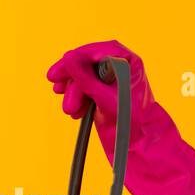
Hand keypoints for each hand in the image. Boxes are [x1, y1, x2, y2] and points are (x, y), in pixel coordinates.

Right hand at [46, 40, 153, 159]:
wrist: (137, 142)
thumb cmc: (130, 121)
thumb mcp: (106, 99)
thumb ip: (87, 78)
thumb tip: (68, 58)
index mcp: (128, 61)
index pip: (96, 51)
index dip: (73, 60)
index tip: (56, 74)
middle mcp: (119, 64)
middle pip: (85, 62)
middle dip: (73, 83)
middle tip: (61, 97)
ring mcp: (110, 76)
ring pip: (81, 75)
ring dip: (73, 93)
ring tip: (71, 110)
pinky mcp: (102, 88)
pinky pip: (83, 86)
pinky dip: (78, 98)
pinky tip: (77, 112)